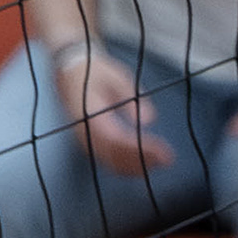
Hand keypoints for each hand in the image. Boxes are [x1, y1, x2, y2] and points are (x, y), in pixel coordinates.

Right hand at [58, 45, 163, 175]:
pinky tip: (145, 164)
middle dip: (142, 160)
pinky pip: (108, 159)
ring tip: (160, 161)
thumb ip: (131, 97)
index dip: (140, 149)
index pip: (117, 139)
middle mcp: (85, 132)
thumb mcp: (116, 76)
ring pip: (111, 162)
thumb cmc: (95, 71)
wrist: (71, 71)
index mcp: (90, 113)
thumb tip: (150, 119)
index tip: (162, 151)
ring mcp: (86, 139)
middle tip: (167, 159)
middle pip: (114, 156)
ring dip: (136, 166)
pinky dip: (127, 165)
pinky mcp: (91, 142)